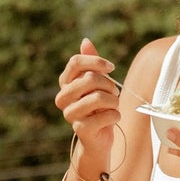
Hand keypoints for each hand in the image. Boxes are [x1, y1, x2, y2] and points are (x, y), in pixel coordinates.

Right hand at [55, 38, 121, 156]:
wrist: (98, 139)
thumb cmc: (99, 108)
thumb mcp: (97, 83)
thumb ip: (92, 64)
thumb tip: (85, 41)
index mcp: (65, 83)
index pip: (76, 62)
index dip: (96, 62)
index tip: (111, 67)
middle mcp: (63, 98)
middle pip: (89, 78)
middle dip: (109, 85)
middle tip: (114, 93)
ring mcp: (70, 114)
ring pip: (99, 97)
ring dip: (114, 101)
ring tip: (113, 106)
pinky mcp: (81, 129)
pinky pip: (107, 115)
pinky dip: (116, 116)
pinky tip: (112, 120)